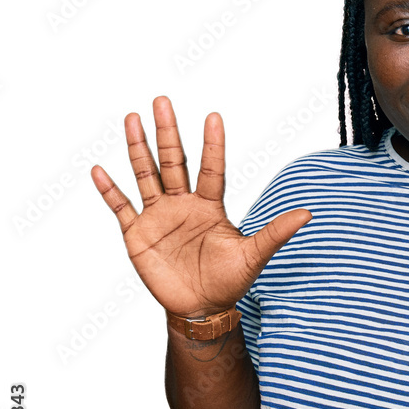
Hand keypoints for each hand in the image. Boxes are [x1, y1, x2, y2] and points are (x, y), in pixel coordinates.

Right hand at [91, 96, 310, 318]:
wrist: (202, 308)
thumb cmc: (229, 281)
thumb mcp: (254, 255)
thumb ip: (276, 232)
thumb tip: (308, 214)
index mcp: (210, 206)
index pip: (211, 168)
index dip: (212, 144)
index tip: (213, 116)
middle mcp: (183, 204)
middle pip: (173, 161)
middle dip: (167, 132)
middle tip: (163, 100)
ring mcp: (159, 217)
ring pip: (146, 175)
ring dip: (138, 149)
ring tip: (132, 119)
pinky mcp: (137, 234)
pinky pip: (120, 207)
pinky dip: (109, 190)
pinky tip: (100, 170)